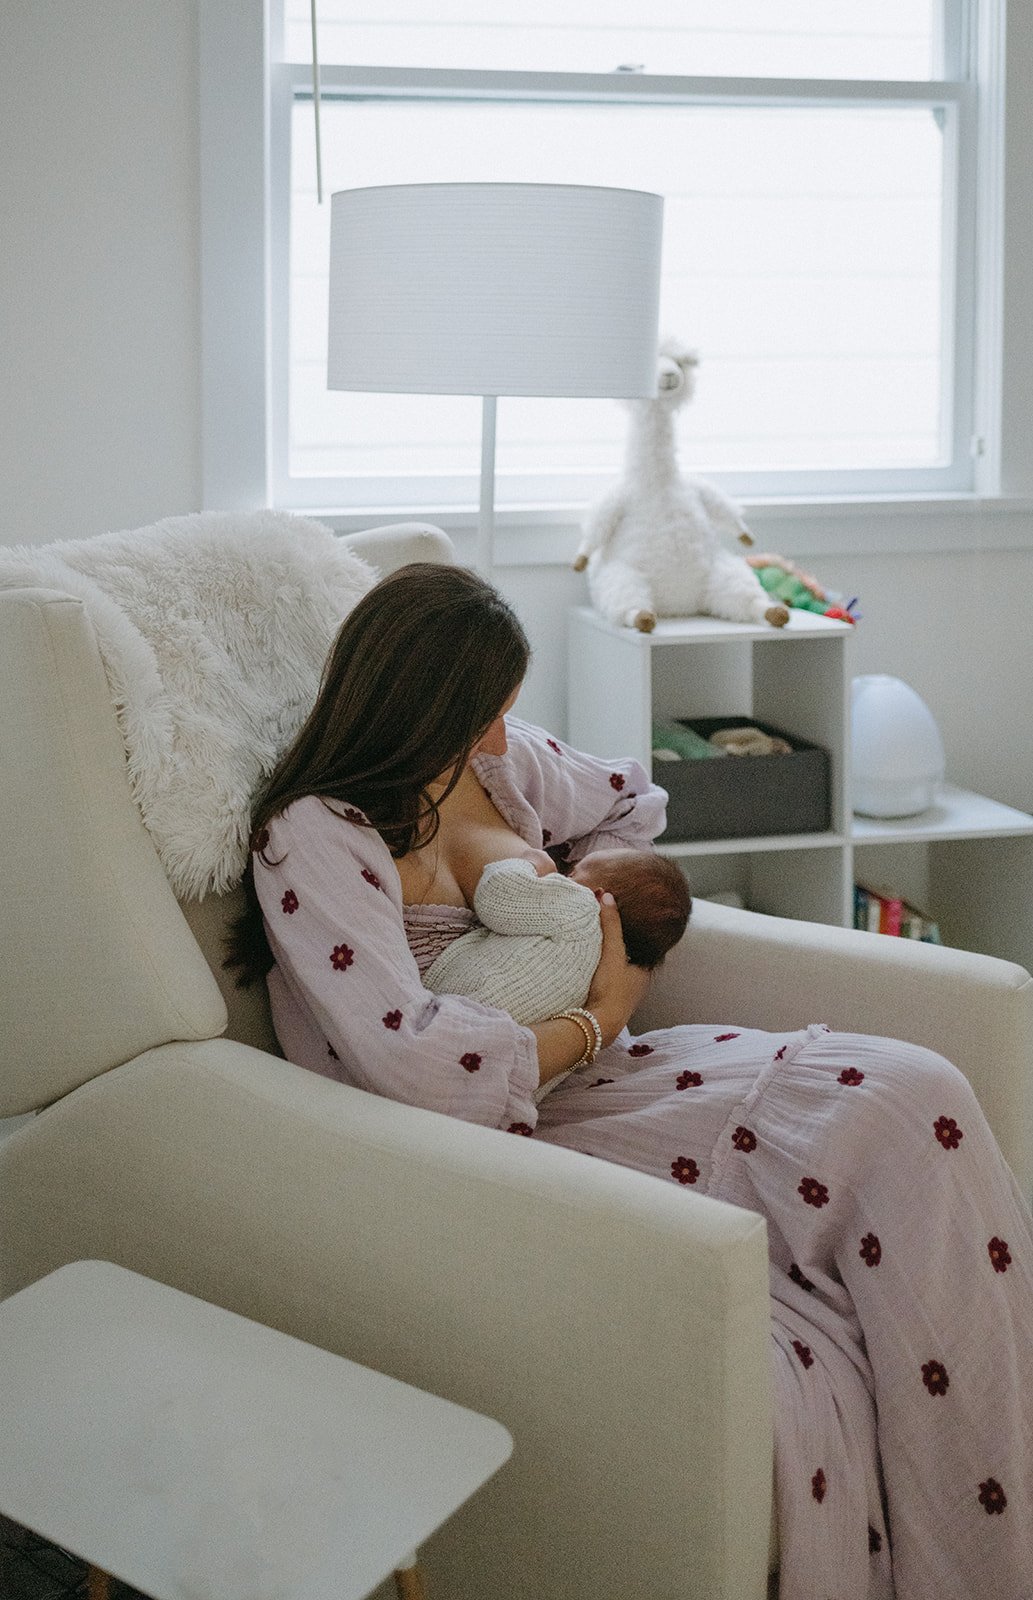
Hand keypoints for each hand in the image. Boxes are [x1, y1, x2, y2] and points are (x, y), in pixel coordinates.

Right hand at [586, 893, 650, 1046]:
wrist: (597, 1026)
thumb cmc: (611, 990)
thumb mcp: (612, 952)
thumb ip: (610, 924)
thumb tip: (606, 895)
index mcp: (644, 973)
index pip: (647, 949)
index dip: (641, 935)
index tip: (633, 921)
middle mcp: (637, 986)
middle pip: (633, 962)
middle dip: (625, 949)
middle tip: (612, 933)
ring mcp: (623, 998)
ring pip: (621, 974)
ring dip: (613, 964)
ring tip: (599, 948)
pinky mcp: (608, 1006)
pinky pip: (608, 984)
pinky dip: (603, 975)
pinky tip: (591, 971)